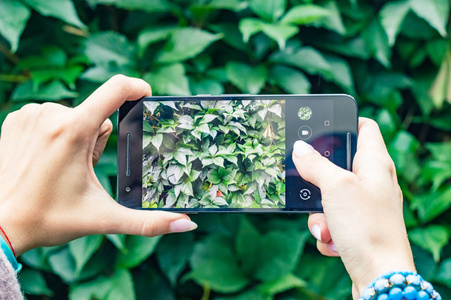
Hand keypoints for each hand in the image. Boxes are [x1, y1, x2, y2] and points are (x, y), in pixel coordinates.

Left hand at [0, 75, 196, 255]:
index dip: (137, 88)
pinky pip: (52, 117)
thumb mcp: (103, 219)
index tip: (147, 95)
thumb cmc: (50, 219)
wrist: (0, 225)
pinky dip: (55, 134)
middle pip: (96, 116)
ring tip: (59, 167)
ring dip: (76, 138)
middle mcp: (50, 114)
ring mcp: (30, 114)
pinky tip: (44, 159)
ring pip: (74, 116)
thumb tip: (187, 223)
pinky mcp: (16, 118)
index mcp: (74, 131)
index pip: (115, 89)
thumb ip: (148, 222)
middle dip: (97, 142)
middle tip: (80, 171)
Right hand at [292, 118, 414, 297]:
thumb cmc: (367, 227)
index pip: (364, 127)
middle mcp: (373, 181)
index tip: (321, 126)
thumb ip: (315, 164)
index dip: (344, 122)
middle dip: (318, 179)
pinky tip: (334, 241)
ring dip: (319, 213)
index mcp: (375, 163)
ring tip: (326, 225)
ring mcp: (365, 205)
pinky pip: (331, 220)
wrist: (380, 277)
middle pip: (338, 165)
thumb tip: (299, 148)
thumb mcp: (335, 187)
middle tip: (309, 183)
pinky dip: (326, 230)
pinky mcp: (357, 227)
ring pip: (329, 197)